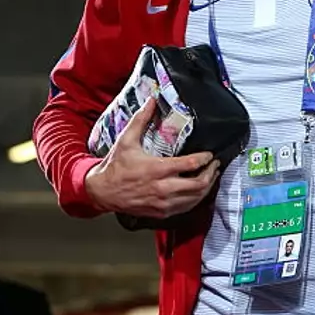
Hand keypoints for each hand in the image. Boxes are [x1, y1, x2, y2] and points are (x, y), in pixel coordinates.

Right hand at [85, 100, 219, 217]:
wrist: (100, 191)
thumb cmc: (114, 167)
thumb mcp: (126, 140)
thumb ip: (141, 120)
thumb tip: (151, 102)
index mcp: (156, 169)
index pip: (191, 164)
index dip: (205, 158)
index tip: (210, 155)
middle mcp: (162, 187)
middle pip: (198, 184)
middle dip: (211, 173)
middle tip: (214, 165)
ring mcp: (162, 202)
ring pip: (195, 198)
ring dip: (207, 187)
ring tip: (210, 177)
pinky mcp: (161, 212)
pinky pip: (186, 208)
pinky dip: (195, 199)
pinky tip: (197, 191)